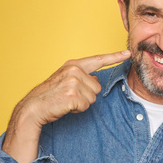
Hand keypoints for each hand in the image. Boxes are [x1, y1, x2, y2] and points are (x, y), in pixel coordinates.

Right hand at [3, 50, 129, 162]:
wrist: (33, 107)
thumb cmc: (50, 96)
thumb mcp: (66, 81)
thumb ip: (82, 77)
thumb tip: (95, 79)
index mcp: (73, 65)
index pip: (98, 60)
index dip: (114, 57)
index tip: (128, 53)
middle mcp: (74, 70)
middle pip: (97, 87)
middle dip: (86, 95)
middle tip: (68, 96)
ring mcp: (73, 81)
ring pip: (93, 97)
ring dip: (81, 103)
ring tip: (65, 101)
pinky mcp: (72, 93)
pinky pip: (86, 105)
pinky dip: (77, 109)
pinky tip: (65, 106)